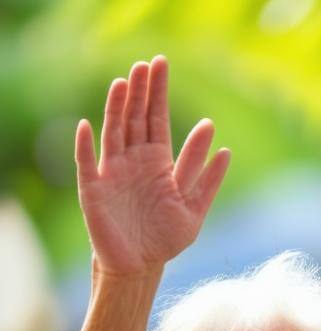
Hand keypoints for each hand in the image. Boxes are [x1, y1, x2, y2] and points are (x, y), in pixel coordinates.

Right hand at [75, 56, 230, 276]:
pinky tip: (86, 126)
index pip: (158, 120)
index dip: (160, 94)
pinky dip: (85, 146)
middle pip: (137, 118)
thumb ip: (207, 181)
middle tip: (147, 64)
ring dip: (118, 107)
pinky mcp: (94, 189)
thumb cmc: (166, 238)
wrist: (140, 266)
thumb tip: (224, 149)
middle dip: (142, 91)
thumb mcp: (194, 210)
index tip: (163, 66)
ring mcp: (113, 172)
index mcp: (159, 163)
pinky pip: (87, 163)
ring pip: (114, 132)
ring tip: (126, 82)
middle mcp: (134, 161)